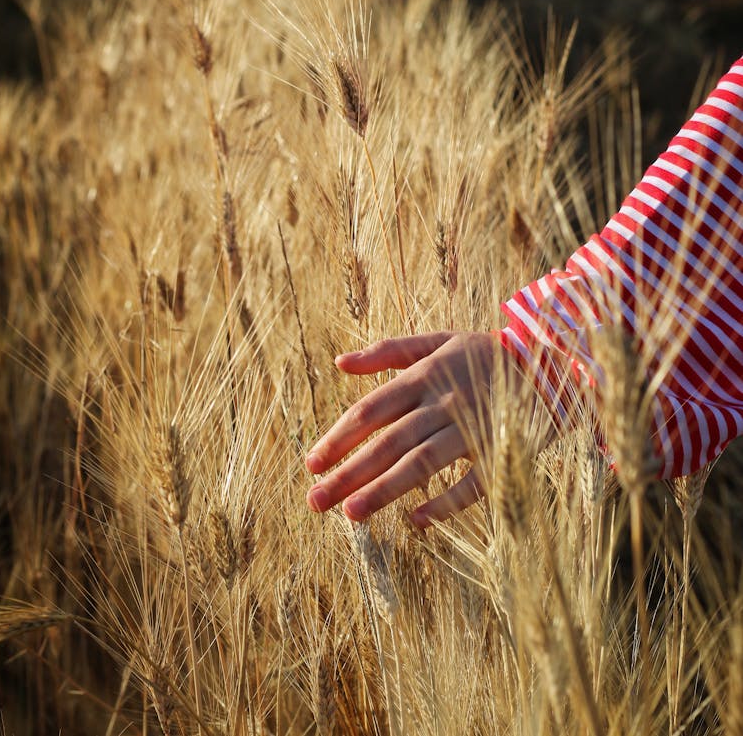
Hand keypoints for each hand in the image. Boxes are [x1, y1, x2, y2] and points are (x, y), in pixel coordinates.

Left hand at [305, 331, 511, 527]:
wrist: (552, 362)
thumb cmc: (484, 354)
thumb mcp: (438, 340)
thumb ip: (388, 351)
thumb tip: (339, 363)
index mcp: (423, 376)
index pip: (371, 410)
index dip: (339, 437)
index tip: (311, 464)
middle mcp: (442, 402)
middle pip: (388, 441)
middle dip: (350, 473)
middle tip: (316, 502)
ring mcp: (472, 427)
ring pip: (423, 462)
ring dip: (386, 489)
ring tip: (352, 515)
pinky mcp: (501, 450)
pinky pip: (473, 482)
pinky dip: (446, 502)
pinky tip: (417, 521)